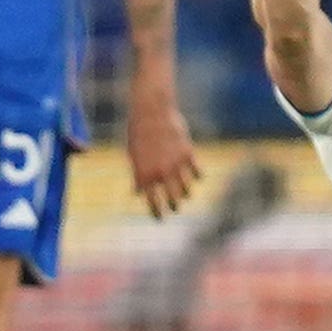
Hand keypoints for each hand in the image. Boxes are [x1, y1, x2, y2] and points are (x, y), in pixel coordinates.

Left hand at [127, 83, 200, 217]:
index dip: (157, 212)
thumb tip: (139, 193)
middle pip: (172, 199)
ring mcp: (175, 164)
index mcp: (145, 175)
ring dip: (185, 193)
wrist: (151, 112)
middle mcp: (161, 173)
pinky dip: (197, 176)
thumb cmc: (138, 132)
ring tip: (185, 194)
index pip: (152, 202)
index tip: (160, 218)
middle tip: (174, 208)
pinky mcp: (188, 153)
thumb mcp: (134, 156)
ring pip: (186, 189)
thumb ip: (138, 176)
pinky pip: (197, 172)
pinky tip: (197, 177)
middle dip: (173, 206)